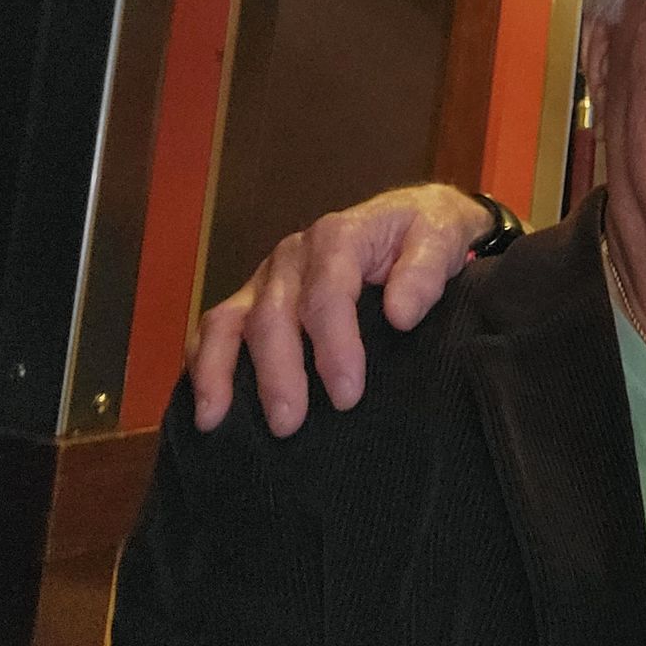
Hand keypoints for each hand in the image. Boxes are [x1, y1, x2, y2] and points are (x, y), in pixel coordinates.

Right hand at [187, 184, 494, 435]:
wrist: (412, 221)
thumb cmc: (427, 233)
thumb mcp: (442, 235)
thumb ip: (427, 270)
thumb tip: (400, 313)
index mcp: (338, 236)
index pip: (328, 292)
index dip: (333, 345)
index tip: (347, 394)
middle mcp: (294, 256)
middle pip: (273, 314)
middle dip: (278, 371)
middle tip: (290, 424)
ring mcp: (268, 279)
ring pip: (231, 321)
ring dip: (221, 371)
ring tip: (217, 419)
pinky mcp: (254, 300)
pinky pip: (215, 328)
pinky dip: (203, 364)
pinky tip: (205, 407)